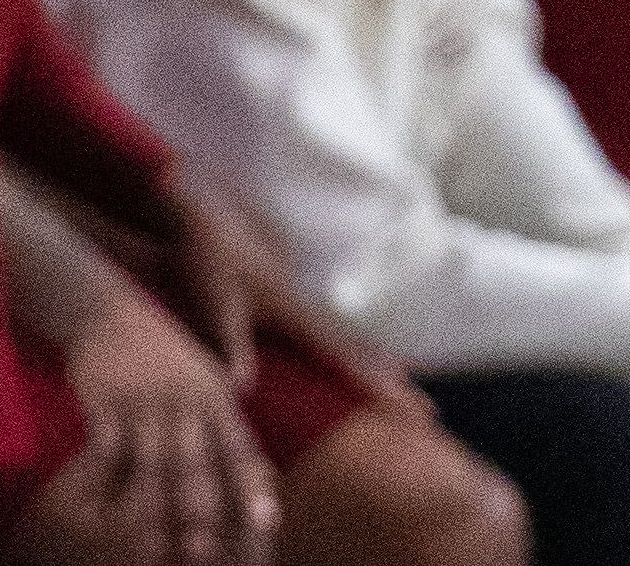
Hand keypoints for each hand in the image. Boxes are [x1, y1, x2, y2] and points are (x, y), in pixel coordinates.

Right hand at [59, 282, 281, 565]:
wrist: (110, 313)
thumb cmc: (164, 353)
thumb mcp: (206, 375)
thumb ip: (230, 421)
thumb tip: (262, 459)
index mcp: (215, 396)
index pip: (238, 447)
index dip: (250, 486)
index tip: (265, 523)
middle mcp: (185, 399)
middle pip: (197, 461)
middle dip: (202, 507)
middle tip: (206, 552)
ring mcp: (144, 400)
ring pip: (151, 462)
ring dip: (153, 508)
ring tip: (151, 549)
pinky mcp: (105, 400)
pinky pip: (105, 449)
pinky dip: (104, 482)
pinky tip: (101, 513)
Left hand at [163, 175, 423, 413]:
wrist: (201, 215)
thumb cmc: (206, 260)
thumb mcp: (213, 303)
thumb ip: (230, 344)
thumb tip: (242, 392)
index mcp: (295, 313)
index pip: (346, 356)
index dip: (377, 384)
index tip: (409, 406)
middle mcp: (305, 309)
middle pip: (360, 351)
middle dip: (393, 382)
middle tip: (428, 414)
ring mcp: (298, 303)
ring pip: (349, 341)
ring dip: (378, 366)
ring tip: (404, 387)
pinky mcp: (284, 301)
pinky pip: (329, 335)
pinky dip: (351, 351)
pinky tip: (352, 358)